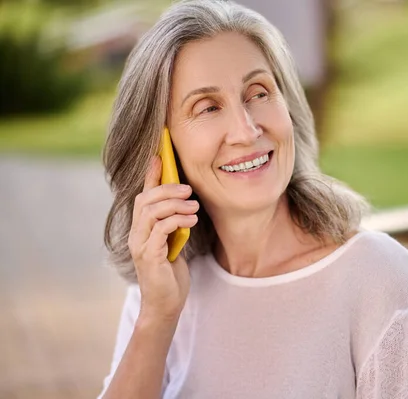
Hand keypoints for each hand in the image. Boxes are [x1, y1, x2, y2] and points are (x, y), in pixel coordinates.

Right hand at [128, 156, 198, 323]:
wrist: (166, 305)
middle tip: (188, 190)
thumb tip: (185, 202)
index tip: (159, 154)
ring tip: (194, 207)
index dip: (150, 174)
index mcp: (141, 229)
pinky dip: (177, 220)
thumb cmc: (170, 274)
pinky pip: (160, 229)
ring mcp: (140, 245)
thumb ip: (173, 224)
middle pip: (145, 199)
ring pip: (151, 212)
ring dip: (175, 204)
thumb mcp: (174, 242)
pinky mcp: (149, 256)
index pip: (143, 195)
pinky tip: (191, 221)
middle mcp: (136, 234)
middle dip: (167, 189)